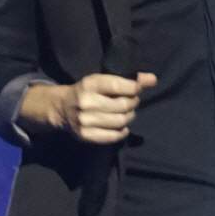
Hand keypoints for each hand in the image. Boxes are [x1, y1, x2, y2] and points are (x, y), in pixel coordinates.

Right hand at [27, 73, 157, 143]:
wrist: (62, 108)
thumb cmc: (88, 91)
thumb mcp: (102, 80)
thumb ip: (128, 79)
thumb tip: (153, 79)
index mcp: (89, 84)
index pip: (117, 85)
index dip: (134, 87)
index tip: (138, 88)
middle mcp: (85, 102)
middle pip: (122, 105)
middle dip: (133, 103)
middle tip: (133, 102)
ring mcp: (84, 120)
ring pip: (120, 121)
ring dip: (129, 117)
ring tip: (127, 113)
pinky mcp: (85, 135)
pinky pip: (113, 136)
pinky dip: (122, 131)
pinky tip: (122, 126)